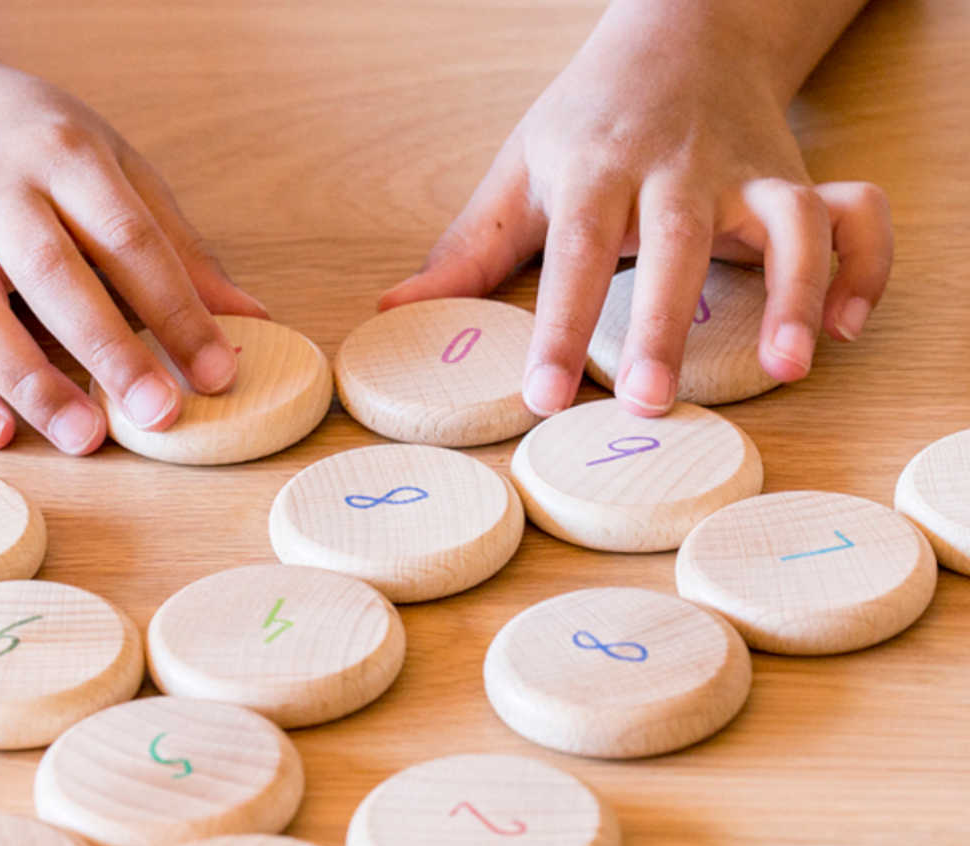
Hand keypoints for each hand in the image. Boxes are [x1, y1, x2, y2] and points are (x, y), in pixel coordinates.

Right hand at [0, 54, 265, 451]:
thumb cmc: (33, 148)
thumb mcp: (113, 170)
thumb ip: (177, 248)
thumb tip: (252, 320)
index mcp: (64, 155)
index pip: (130, 240)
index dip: (178, 311)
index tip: (219, 373)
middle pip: (55, 275)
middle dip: (111, 351)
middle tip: (161, 415)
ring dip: (32, 382)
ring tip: (85, 439)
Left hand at [380, 10, 891, 417]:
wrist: (683, 27)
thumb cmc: (590, 117)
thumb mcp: (521, 171)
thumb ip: (467, 249)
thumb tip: (392, 313)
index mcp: (596, 170)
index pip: (573, 253)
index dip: (558, 327)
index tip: (544, 398)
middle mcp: (675, 169)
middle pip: (675, 240)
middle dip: (665, 320)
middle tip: (651, 399)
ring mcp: (745, 170)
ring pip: (785, 222)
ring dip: (793, 292)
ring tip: (790, 367)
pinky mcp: (798, 176)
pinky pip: (853, 214)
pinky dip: (863, 266)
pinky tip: (849, 328)